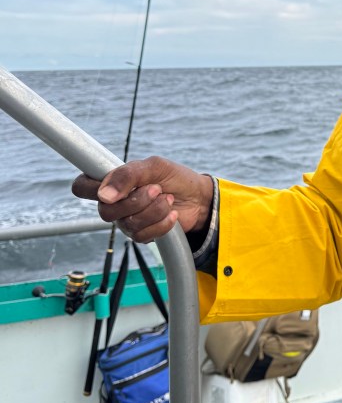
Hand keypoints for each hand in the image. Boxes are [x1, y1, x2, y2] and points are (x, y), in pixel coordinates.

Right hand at [72, 156, 213, 243]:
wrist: (199, 198)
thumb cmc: (175, 177)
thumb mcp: (154, 166)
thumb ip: (127, 175)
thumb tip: (104, 195)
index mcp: (111, 181)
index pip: (82, 187)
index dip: (91, 188)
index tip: (115, 186)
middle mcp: (115, 203)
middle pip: (106, 211)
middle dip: (136, 200)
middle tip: (157, 188)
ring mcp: (127, 220)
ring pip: (128, 224)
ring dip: (154, 210)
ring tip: (168, 198)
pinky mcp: (142, 234)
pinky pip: (143, 236)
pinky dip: (162, 223)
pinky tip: (172, 214)